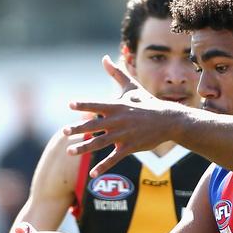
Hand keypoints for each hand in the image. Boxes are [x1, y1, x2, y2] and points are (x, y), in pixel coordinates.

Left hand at [65, 56, 182, 177]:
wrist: (168, 120)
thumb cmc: (148, 103)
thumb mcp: (131, 87)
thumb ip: (116, 74)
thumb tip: (104, 58)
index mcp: (117, 106)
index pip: (96, 104)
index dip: (83, 105)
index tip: (70, 105)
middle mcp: (118, 120)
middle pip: (93, 125)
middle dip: (78, 128)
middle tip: (64, 131)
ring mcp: (124, 135)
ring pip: (100, 142)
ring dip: (84, 148)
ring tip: (70, 151)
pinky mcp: (130, 148)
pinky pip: (113, 158)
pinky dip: (103, 166)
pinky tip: (92, 174)